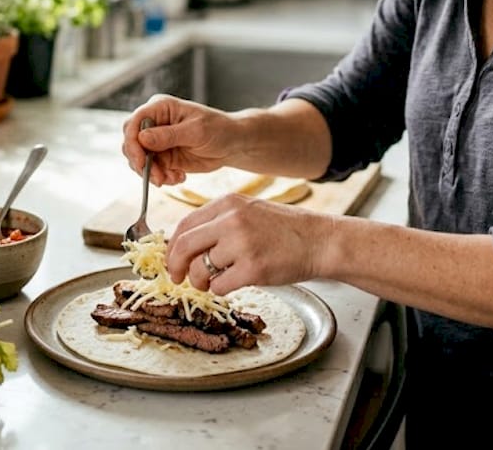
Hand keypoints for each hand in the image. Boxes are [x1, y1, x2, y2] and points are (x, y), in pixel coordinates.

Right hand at [122, 95, 237, 185]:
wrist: (232, 144)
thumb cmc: (219, 129)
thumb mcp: (196, 131)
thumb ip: (169, 135)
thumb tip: (142, 138)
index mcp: (160, 107)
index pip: (134, 122)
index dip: (132, 142)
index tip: (141, 160)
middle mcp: (154, 123)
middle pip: (131, 142)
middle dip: (141, 162)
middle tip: (158, 176)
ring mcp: (157, 141)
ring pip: (138, 160)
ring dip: (152, 173)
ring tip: (173, 178)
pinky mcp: (162, 157)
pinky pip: (151, 170)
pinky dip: (162, 177)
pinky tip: (179, 177)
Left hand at [166, 195, 329, 295]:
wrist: (320, 240)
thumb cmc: (285, 230)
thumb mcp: (249, 212)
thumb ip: (219, 223)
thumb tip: (185, 244)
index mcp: (227, 203)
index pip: (184, 225)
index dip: (171, 248)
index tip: (172, 261)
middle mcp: (231, 220)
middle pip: (184, 246)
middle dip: (175, 267)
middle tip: (178, 279)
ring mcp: (242, 244)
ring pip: (200, 269)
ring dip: (200, 282)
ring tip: (212, 283)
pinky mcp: (253, 269)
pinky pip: (219, 286)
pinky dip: (220, 290)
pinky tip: (233, 284)